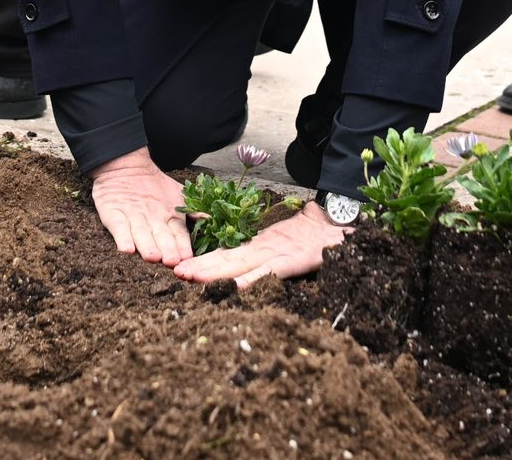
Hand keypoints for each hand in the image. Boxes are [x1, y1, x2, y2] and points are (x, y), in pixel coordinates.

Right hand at [89, 149, 190, 265]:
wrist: (124, 165)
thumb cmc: (154, 186)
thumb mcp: (177, 195)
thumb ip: (193, 210)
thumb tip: (212, 219)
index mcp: (169, 215)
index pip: (178, 233)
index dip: (182, 245)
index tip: (188, 258)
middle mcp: (152, 218)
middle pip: (161, 235)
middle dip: (167, 249)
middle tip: (172, 261)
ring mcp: (133, 216)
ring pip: (141, 233)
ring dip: (146, 245)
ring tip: (151, 257)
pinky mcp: (113, 213)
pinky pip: (118, 226)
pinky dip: (122, 237)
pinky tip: (126, 248)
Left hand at [175, 202, 349, 287]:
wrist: (335, 225)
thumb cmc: (310, 237)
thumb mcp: (283, 244)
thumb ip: (265, 256)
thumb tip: (243, 270)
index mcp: (259, 246)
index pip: (226, 255)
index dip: (203, 262)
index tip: (182, 269)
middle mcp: (262, 249)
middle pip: (225, 260)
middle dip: (200, 267)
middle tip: (176, 273)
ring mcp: (275, 254)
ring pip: (239, 265)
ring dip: (214, 272)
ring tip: (192, 277)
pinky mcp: (291, 261)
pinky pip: (268, 273)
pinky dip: (251, 279)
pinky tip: (234, 287)